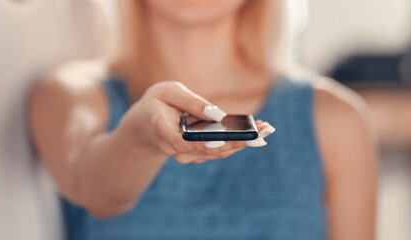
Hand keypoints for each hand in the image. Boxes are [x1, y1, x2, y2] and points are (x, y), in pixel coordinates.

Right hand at [117, 81, 268, 163]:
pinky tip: (255, 130)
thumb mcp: (168, 91)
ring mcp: (187, 156)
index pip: (190, 142)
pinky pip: (220, 150)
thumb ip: (191, 102)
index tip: (237, 138)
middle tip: (264, 129)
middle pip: (211, 150)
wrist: (145, 125)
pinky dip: (238, 140)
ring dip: (244, 141)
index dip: (214, 142)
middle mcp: (176, 150)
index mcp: (165, 132)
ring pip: (219, 152)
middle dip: (239, 140)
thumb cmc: (157, 103)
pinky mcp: (197, 155)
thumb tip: (218, 114)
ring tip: (266, 128)